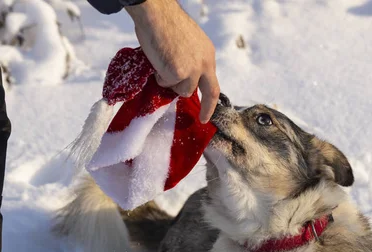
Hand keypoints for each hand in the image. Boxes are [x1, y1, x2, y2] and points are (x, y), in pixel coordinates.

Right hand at [126, 0, 219, 123]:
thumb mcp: (188, 45)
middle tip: (202, 118)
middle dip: (207, 108)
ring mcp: (192, 69)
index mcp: (208, 55)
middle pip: (209, 92)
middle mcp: (205, 63)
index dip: (211, 100)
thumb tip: (182, 79)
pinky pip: (166, 83)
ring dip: (171, 82)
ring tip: (163, 64)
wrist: (157, 14)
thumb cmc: (166, 25)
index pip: (214, 82)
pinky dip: (159, 76)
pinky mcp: (178, 73)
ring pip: (182, 90)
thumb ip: (190, 62)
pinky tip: (157, 60)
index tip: (208, 114)